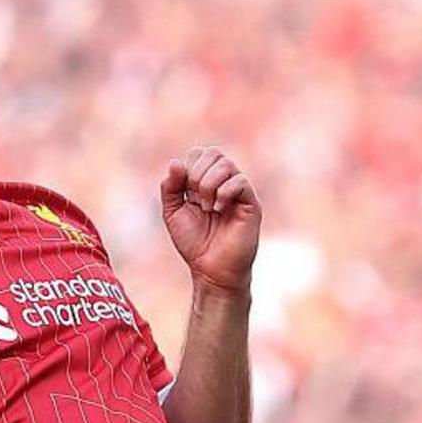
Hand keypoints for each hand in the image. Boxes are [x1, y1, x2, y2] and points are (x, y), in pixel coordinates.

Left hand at [160, 147, 261, 293]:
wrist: (211, 270)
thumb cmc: (194, 243)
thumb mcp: (173, 212)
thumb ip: (170, 187)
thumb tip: (176, 162)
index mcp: (206, 181)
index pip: (199, 153)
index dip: (188, 168)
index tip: (185, 194)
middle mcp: (224, 182)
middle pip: (213, 152)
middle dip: (197, 174)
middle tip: (194, 199)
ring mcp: (239, 192)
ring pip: (226, 164)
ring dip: (208, 185)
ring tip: (206, 207)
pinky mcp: (251, 204)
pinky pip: (240, 181)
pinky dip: (223, 193)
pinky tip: (218, 210)